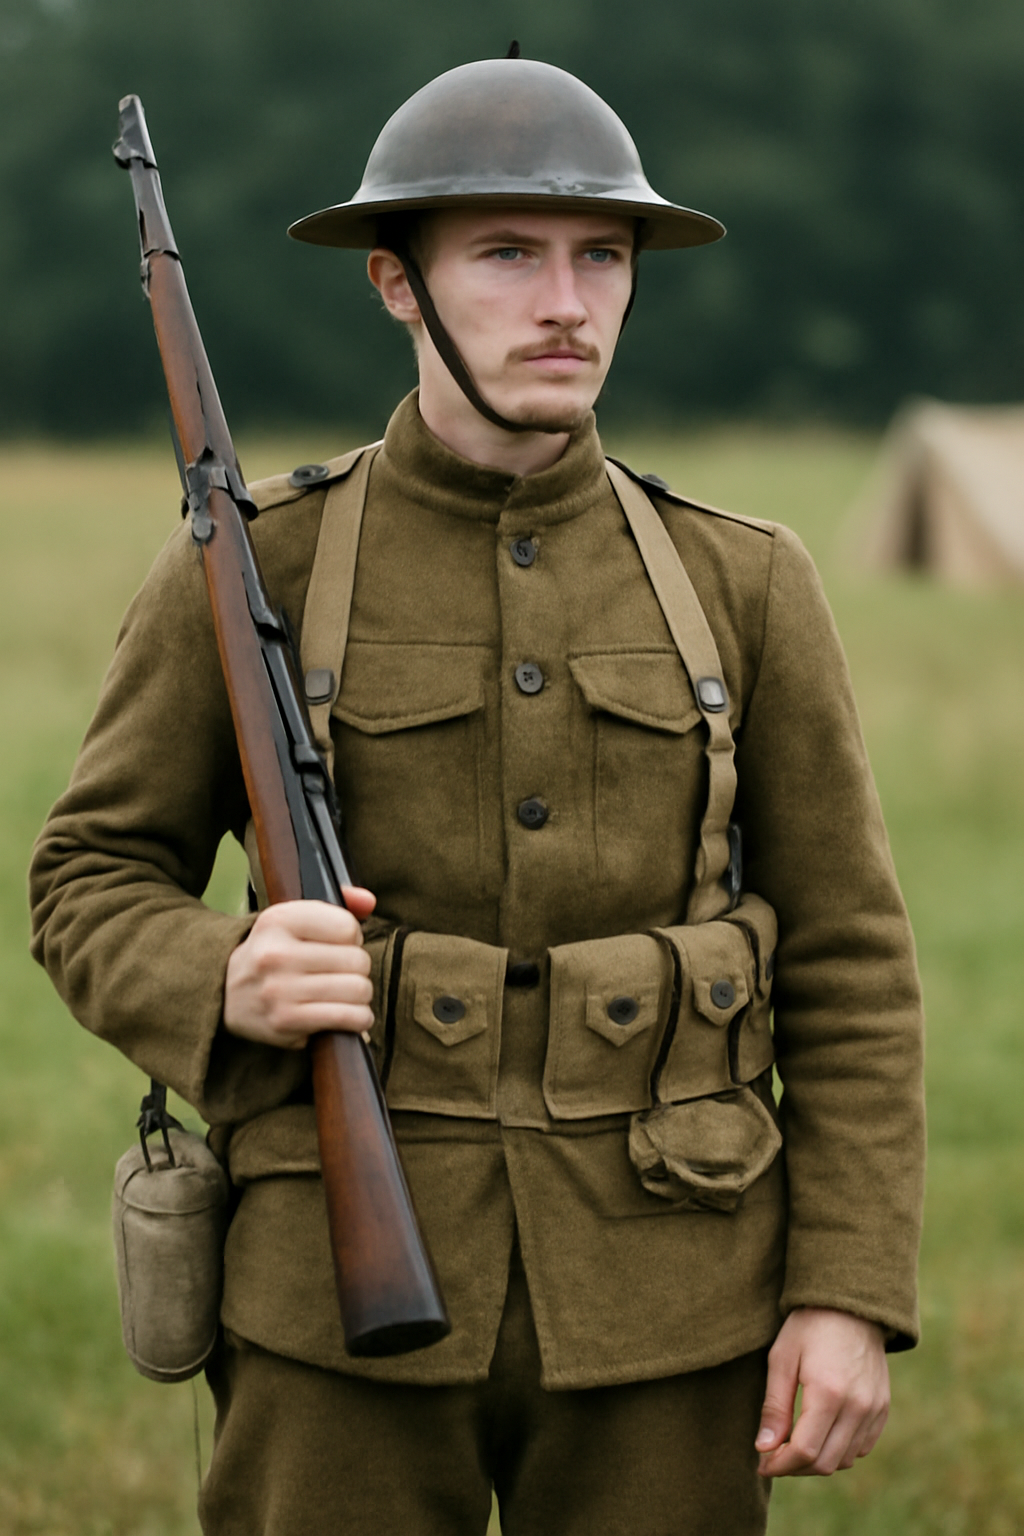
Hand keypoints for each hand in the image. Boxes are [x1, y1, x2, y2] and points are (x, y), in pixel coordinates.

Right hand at [223, 890, 376, 1048]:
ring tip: (348, 994)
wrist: (225, 993)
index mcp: (278, 920)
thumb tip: (368, 901)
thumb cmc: (272, 953)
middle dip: (358, 968)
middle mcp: (275, 953)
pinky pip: (348, 1017)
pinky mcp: (286, 1020)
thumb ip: (337, 905)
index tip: (340, 945)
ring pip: (357, 989)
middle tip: (344, 972)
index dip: (352, 937)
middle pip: (356, 960)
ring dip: (361, 994)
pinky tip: (352, 1014)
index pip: (347, 927)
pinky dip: (359, 1018)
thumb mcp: (293, 920)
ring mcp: (279, 989)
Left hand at [755, 1308, 889, 1476]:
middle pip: (826, 1463)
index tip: (761, 1462)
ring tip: (794, 1444)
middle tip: (773, 1456)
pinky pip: (861, 1447)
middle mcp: (857, 1406)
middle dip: (795, 1467)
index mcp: (829, 1393)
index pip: (805, 1452)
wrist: (851, 1304)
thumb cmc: (809, 1326)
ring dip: (817, 1460)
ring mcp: (874, 1409)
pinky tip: (820, 1433)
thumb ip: (774, 1407)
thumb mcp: (782, 1358)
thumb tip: (764, 1449)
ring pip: (844, 1460)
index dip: (780, 1465)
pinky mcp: (882, 1407)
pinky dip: (839, 1450)